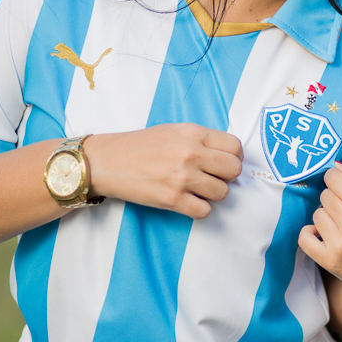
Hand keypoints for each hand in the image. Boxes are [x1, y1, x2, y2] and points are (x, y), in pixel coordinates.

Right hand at [88, 123, 242, 218]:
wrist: (106, 161)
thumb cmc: (140, 146)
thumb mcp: (174, 130)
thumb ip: (201, 139)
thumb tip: (228, 154)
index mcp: (193, 133)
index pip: (235, 147)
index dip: (234, 157)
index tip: (225, 163)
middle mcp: (191, 153)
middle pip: (234, 170)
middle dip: (227, 176)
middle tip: (213, 177)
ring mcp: (182, 177)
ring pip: (222, 192)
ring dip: (213, 194)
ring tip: (197, 189)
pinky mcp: (172, 199)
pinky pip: (204, 211)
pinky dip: (199, 209)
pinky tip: (188, 201)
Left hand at [299, 164, 341, 302]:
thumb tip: (335, 165)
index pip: (334, 178)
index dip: (336, 179)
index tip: (340, 186)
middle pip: (325, 195)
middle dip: (334, 198)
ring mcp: (339, 244)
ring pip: (316, 214)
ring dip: (325, 216)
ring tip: (340, 224)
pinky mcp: (329, 261)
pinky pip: (304, 237)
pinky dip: (309, 233)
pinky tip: (321, 234)